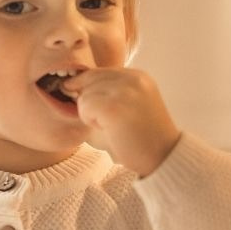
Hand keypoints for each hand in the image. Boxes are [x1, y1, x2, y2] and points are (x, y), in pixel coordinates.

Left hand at [62, 67, 180, 176]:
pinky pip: (85, 106)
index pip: (97, 72)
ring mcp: (125, 90)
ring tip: (111, 126)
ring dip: (90, 113)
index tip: (93, 108)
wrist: (163, 157)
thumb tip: (67, 86)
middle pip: (88, 79)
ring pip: (84, 93)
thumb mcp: (126, 105)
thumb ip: (104, 92)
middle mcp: (132, 78)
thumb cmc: (140, 138)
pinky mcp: (114, 106)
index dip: (87, 89)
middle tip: (106, 122)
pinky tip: (108, 129)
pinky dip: (90, 121)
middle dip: (88, 101)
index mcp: (137, 76)